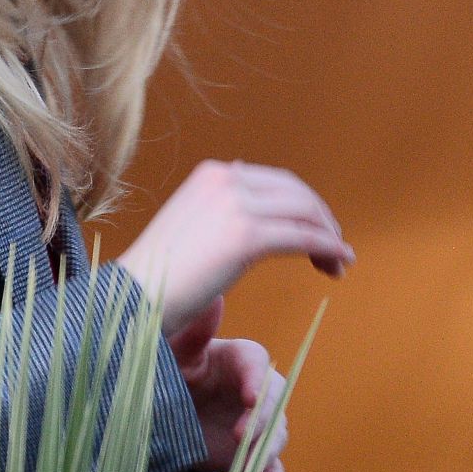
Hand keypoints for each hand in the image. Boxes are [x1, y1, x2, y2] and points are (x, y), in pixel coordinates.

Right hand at [116, 159, 352, 338]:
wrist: (134, 297)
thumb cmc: (159, 276)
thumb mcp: (192, 228)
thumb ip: (221, 213)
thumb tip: (252, 211)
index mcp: (212, 174)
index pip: (276, 181)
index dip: (304, 206)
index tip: (317, 232)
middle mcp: (226, 180)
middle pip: (296, 192)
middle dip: (322, 219)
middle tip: (335, 250)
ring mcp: (236, 205)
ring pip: (305, 213)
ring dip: (329, 237)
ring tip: (338, 264)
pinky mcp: (246, 236)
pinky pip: (303, 238)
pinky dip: (328, 248)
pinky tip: (338, 264)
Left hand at [169, 298, 287, 471]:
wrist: (158, 412)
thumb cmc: (168, 369)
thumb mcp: (175, 351)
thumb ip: (197, 332)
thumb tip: (215, 299)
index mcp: (237, 360)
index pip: (257, 364)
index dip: (256, 379)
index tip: (248, 396)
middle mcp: (253, 391)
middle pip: (274, 400)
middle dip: (262, 417)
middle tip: (242, 432)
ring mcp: (255, 424)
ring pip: (276, 434)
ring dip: (266, 448)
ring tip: (250, 464)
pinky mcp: (250, 453)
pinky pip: (270, 466)